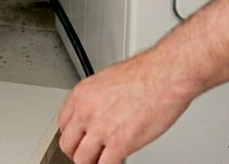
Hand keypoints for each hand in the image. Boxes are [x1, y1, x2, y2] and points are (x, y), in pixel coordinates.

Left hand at [57, 48, 196, 163]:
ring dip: (92, 162)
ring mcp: (101, 129)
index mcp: (82, 95)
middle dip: (78, 152)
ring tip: (103, 160)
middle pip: (68, 144)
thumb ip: (98, 99)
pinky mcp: (119, 143)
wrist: (165, 75)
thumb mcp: (108, 80)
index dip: (73, 135)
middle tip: (89, 155)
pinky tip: (118, 161)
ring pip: (82, 159)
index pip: (63, 124)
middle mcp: (86, 112)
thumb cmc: (146, 73)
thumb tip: (101, 111)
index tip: (80, 140)